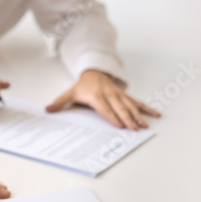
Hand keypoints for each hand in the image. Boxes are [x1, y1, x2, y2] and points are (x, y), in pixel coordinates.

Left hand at [46, 70, 160, 129]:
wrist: (93, 71)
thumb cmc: (81, 86)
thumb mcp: (69, 93)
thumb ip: (59, 103)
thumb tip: (46, 110)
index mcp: (95, 96)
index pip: (104, 108)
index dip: (112, 117)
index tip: (119, 126)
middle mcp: (109, 95)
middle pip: (120, 108)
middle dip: (128, 119)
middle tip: (134, 129)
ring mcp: (118, 95)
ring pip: (130, 106)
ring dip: (138, 116)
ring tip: (145, 126)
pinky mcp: (125, 95)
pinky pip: (137, 102)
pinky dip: (146, 108)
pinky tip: (155, 115)